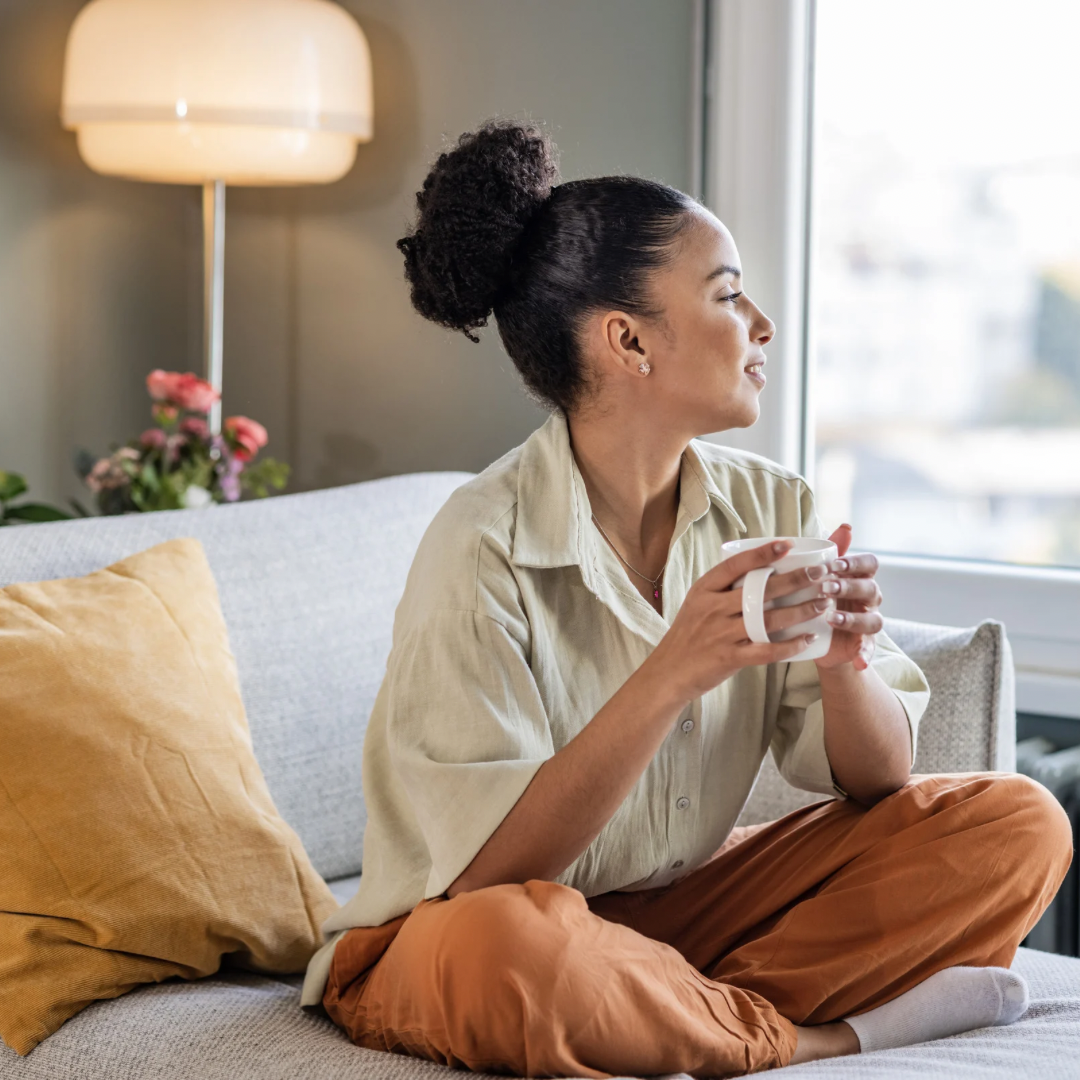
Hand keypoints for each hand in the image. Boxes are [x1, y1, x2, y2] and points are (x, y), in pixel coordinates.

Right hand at [651, 539, 838, 703]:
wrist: (669, 671)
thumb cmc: (689, 634)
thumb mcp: (698, 603)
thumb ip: (723, 589)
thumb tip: (760, 570)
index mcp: (704, 589)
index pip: (735, 565)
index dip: (762, 553)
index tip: (787, 544)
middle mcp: (713, 608)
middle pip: (760, 590)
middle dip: (796, 580)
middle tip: (821, 574)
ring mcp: (721, 633)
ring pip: (769, 619)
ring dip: (800, 610)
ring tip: (823, 603)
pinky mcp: (729, 657)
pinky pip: (766, 651)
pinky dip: (790, 645)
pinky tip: (808, 638)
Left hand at [813, 523, 883, 671]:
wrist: (815, 638)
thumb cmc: (818, 596)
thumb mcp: (820, 575)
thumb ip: (831, 551)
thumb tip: (847, 526)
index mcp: (859, 577)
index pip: (869, 564)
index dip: (855, 563)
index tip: (833, 564)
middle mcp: (869, 599)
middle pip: (871, 589)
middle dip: (849, 587)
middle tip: (826, 587)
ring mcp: (868, 622)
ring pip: (873, 619)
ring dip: (853, 619)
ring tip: (831, 619)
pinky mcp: (863, 645)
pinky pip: (869, 650)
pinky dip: (865, 655)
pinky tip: (858, 660)